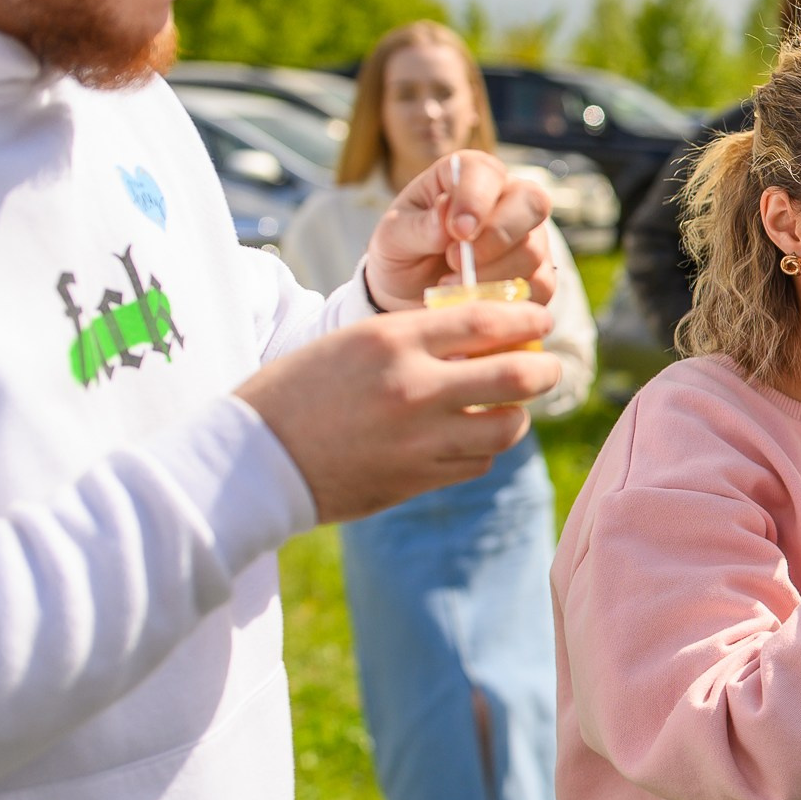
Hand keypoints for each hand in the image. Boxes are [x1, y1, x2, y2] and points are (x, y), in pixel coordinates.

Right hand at [237, 300, 561, 521]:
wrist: (252, 460)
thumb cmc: (297, 390)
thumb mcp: (352, 342)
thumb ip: (416, 338)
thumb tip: (485, 335)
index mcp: (391, 341)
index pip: (487, 322)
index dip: (527, 320)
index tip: (542, 319)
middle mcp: (414, 389)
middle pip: (518, 377)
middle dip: (545, 369)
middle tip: (548, 367)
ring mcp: (420, 440)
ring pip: (507, 427)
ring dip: (515, 415)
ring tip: (505, 408)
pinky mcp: (417, 480)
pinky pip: (477, 463)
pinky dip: (481, 449)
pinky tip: (467, 439)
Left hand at [363, 148, 557, 311]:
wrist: (414, 290)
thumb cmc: (404, 251)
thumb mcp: (392, 237)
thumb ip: (416, 226)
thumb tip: (444, 214)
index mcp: (469, 175)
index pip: (486, 173)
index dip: (475, 199)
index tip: (457, 231)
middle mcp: (509, 198)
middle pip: (532, 202)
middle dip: (496, 236)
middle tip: (455, 260)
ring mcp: (530, 236)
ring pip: (532, 250)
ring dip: (490, 273)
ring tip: (450, 283)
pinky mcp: (540, 273)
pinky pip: (540, 285)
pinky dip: (505, 298)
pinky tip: (473, 299)